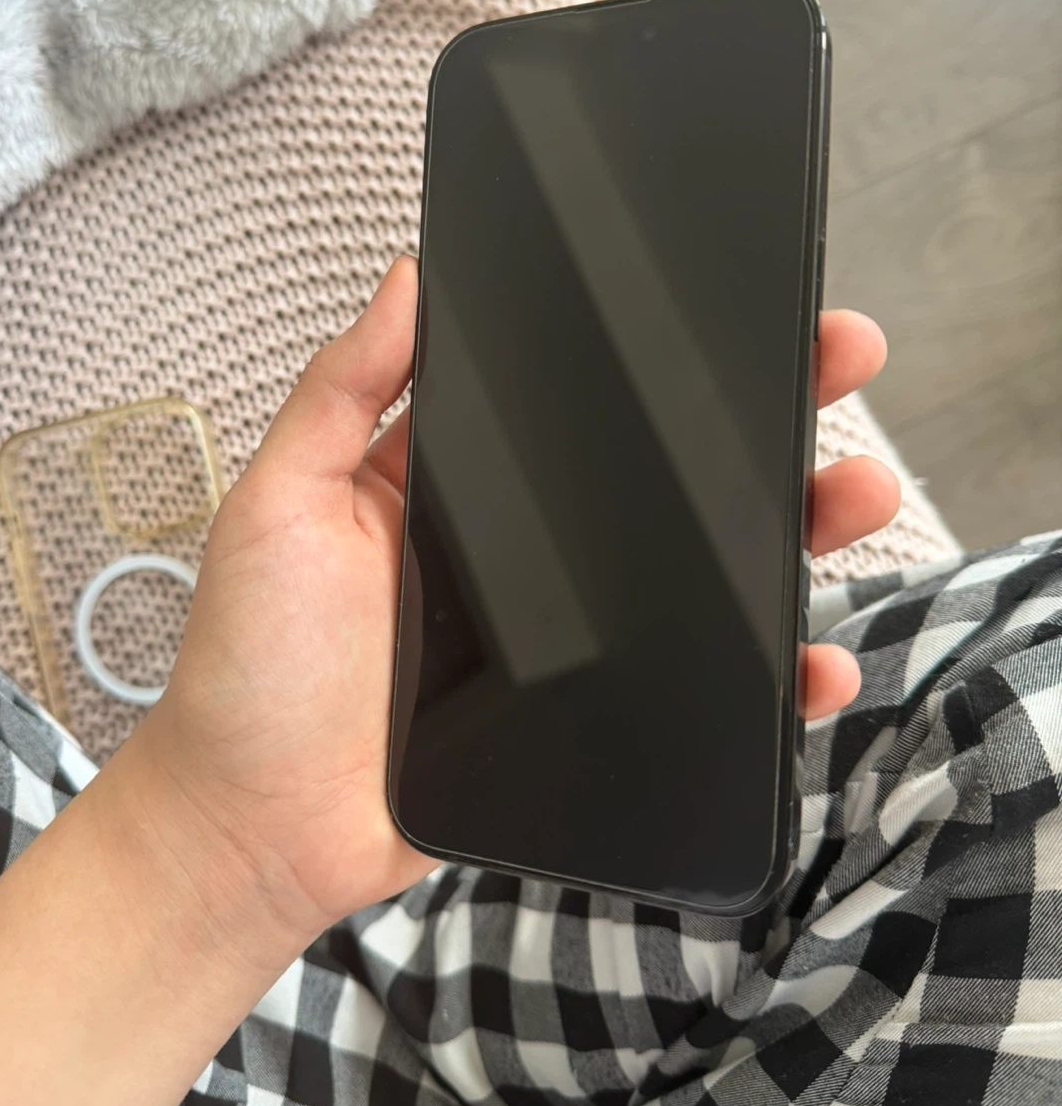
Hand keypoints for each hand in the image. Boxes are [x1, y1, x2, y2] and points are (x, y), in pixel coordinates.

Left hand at [141, 258, 896, 944]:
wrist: (258, 828)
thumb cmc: (254, 666)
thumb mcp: (281, 503)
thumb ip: (342, 393)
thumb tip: (409, 277)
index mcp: (461, 485)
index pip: (575, 401)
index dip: (652, 354)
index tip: (728, 302)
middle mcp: (527, 554)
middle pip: (662, 478)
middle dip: (757, 421)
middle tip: (834, 364)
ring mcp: (569, 638)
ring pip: (701, 578)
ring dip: (790, 533)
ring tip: (853, 494)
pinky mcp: (591, 718)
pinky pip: (696, 692)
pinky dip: (764, 682)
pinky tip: (816, 662)